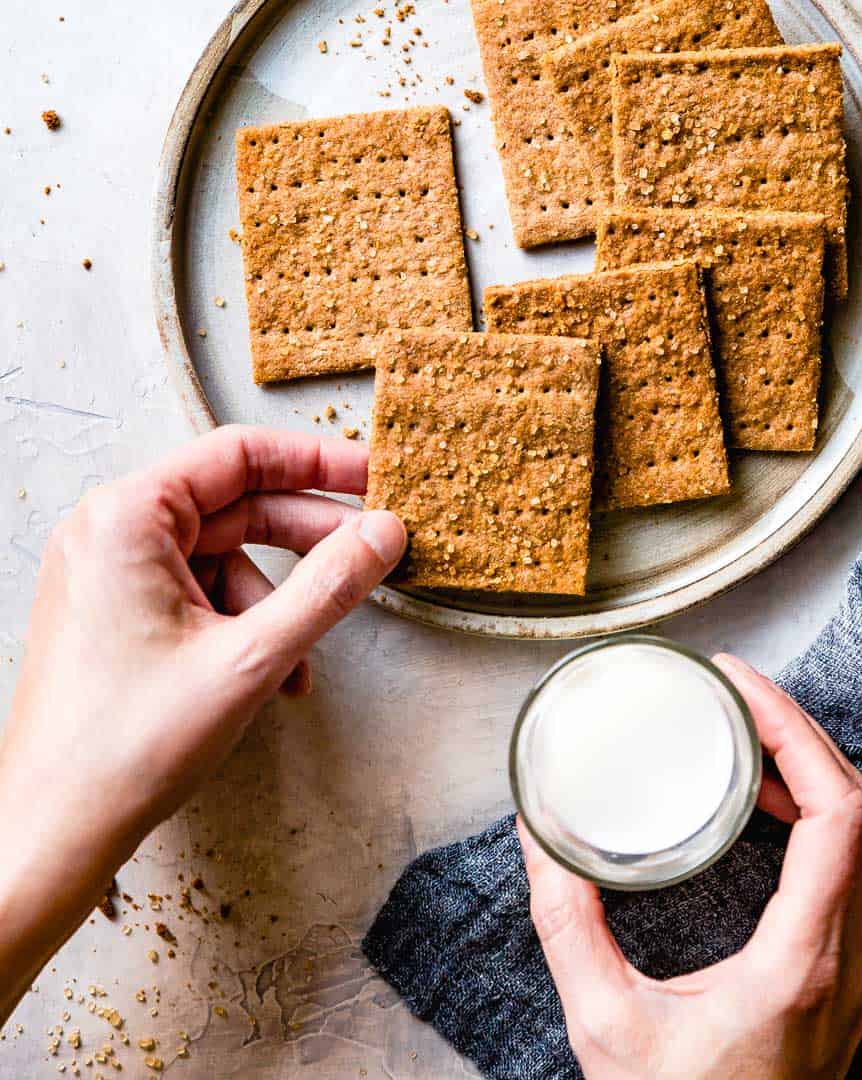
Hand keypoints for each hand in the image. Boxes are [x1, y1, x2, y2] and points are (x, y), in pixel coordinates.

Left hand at [0, 425, 405, 1021]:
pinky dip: (241, 626)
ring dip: (275, 602)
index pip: (240, 454)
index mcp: (127, 517)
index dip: (317, 463)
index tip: (375, 478)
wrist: (51, 834)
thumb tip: (384, 533)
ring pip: (222, 556)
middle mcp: (110, 531)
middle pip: (235, 504)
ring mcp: (108, 573)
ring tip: (301, 661)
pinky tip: (270, 678)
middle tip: (374, 548)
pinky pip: (196, 594)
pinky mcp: (113, 613)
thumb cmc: (126, 748)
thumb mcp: (250, 658)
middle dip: (308, 538)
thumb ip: (328, 587)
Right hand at [519, 654, 861, 1079]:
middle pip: (858, 809)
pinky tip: (762, 802)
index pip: (838, 810)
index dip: (795, 728)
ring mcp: (857, 973)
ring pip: (861, 838)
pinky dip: (813, 815)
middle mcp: (850, 959)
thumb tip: (538, 836)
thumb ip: (569, 927)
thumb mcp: (607, 1030)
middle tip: (733, 688)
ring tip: (743, 730)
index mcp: (805, 959)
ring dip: (809, 771)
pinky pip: (849, 871)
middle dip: (798, 731)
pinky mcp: (844, 982)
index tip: (739, 684)